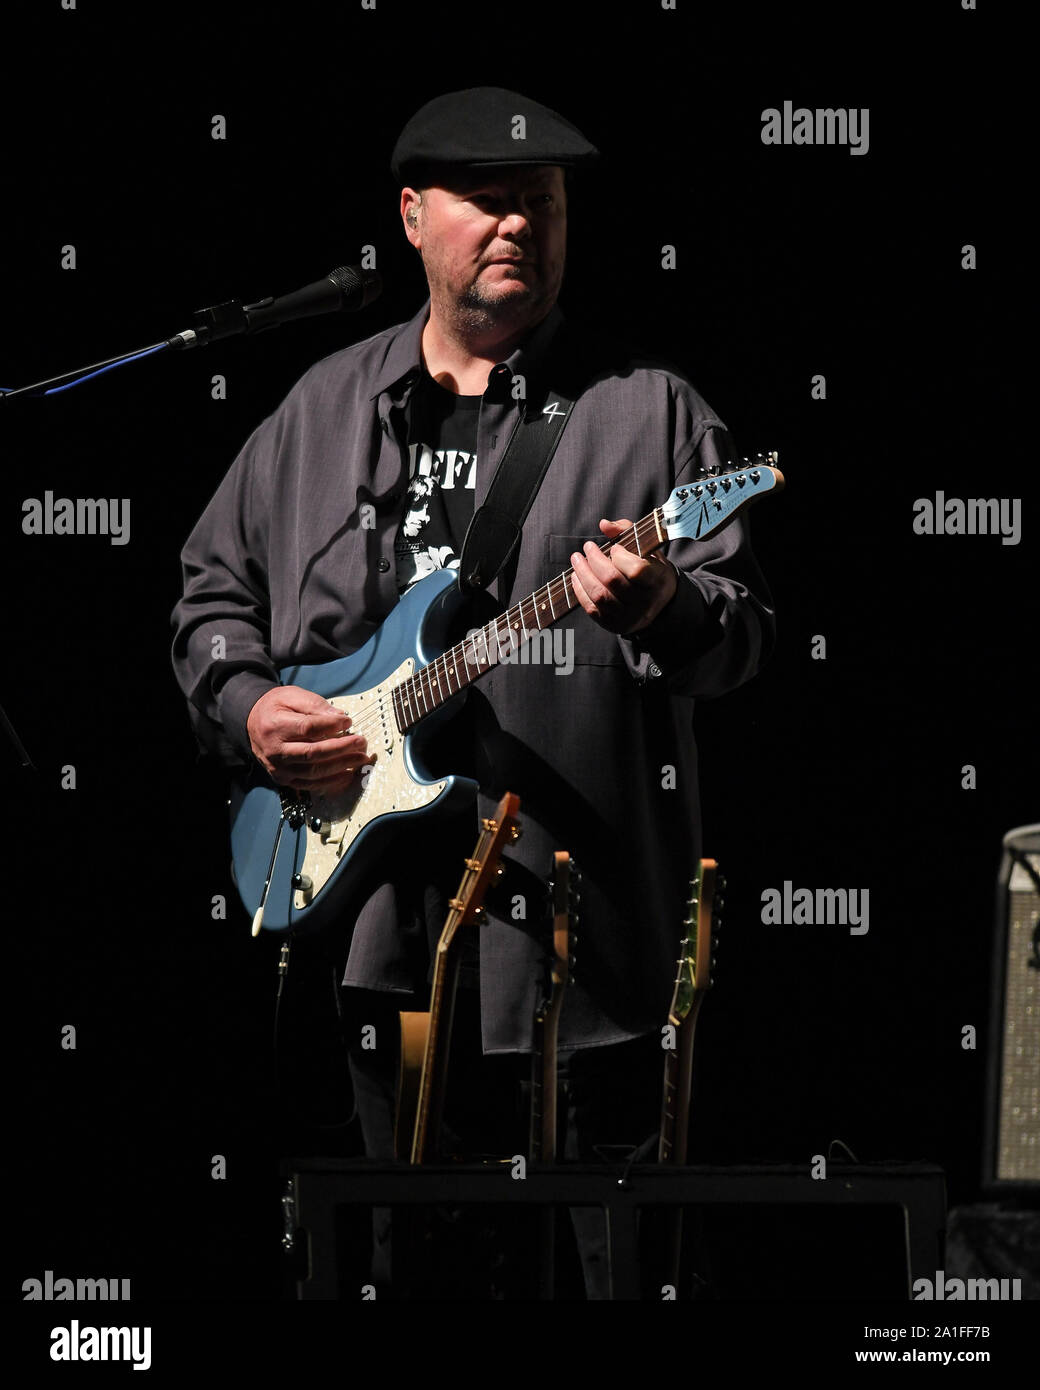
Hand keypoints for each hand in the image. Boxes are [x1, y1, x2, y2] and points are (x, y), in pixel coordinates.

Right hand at [246, 685, 369, 796]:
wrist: (251, 724)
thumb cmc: (275, 708)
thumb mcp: (291, 696)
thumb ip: (315, 704)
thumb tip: (340, 717)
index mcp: (274, 726)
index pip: (307, 728)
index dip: (330, 725)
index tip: (348, 720)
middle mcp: (275, 751)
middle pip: (312, 753)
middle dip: (341, 748)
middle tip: (361, 742)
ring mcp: (279, 768)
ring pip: (314, 772)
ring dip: (341, 766)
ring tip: (360, 758)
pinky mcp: (284, 779)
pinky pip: (310, 784)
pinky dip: (331, 781)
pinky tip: (347, 773)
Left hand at [570, 519, 678, 634]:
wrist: (660, 605)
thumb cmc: (651, 570)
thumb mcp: (648, 549)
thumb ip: (627, 531)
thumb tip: (604, 524)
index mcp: (657, 582)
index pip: (636, 570)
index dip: (620, 556)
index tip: (613, 547)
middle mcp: (644, 603)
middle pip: (612, 581)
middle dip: (594, 560)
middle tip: (587, 547)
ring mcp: (628, 617)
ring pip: (599, 595)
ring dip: (583, 574)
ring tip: (576, 559)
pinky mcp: (614, 625)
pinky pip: (592, 609)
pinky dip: (580, 591)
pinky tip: (576, 576)